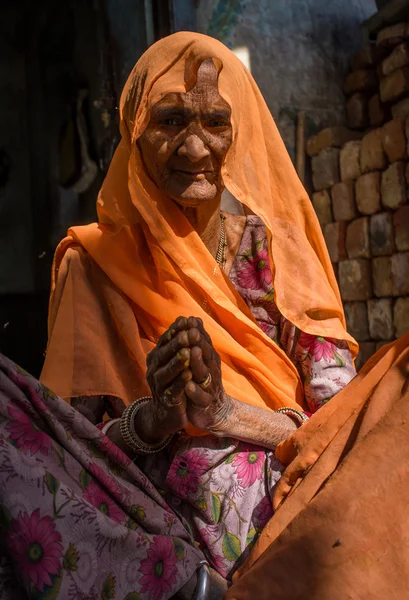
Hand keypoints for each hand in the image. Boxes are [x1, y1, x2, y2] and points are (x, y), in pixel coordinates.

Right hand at [136, 317, 190, 442]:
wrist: (166, 414)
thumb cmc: (173, 381)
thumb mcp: (175, 360)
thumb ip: (180, 342)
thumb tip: (187, 318)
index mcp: (156, 357)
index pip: (165, 340)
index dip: (175, 331)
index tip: (185, 319)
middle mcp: (154, 369)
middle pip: (164, 354)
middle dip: (176, 343)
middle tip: (187, 333)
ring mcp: (159, 385)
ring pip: (167, 372)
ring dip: (177, 362)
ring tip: (188, 352)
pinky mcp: (167, 400)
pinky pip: (174, 390)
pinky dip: (180, 382)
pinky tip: (189, 375)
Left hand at [183, 317, 232, 432]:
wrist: (214, 411)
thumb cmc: (204, 381)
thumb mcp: (202, 360)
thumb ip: (199, 341)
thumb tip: (194, 318)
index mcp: (208, 359)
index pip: (203, 342)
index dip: (196, 331)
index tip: (189, 318)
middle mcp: (210, 370)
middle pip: (205, 354)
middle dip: (198, 342)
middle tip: (192, 330)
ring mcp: (208, 386)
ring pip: (203, 373)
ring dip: (198, 362)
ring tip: (192, 352)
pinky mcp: (204, 403)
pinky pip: (200, 397)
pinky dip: (194, 391)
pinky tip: (187, 386)